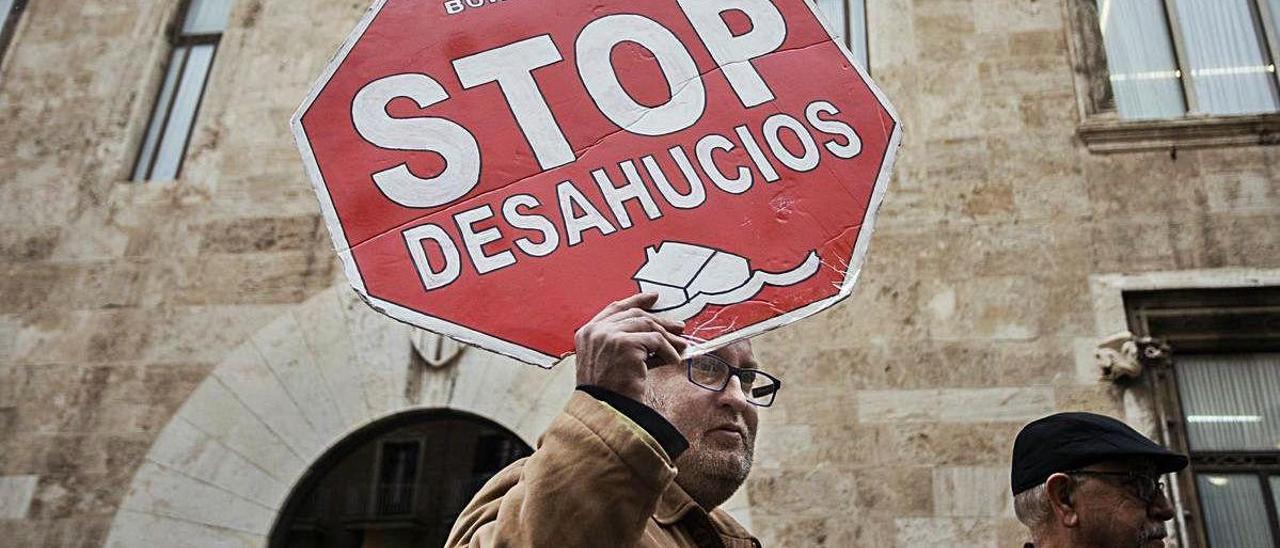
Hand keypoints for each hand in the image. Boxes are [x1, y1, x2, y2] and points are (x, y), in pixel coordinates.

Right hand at [573, 293, 687, 401]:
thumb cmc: (609, 392)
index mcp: (587, 333)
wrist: (604, 410)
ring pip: (647, 325)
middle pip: (635, 315)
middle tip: (679, 327)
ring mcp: (608, 335)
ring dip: (668, 338)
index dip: (636, 301)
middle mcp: (595, 331)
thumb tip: (661, 335)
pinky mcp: (624, 344)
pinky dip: (669, 350)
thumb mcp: (612, 362)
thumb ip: (627, 344)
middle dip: (660, 320)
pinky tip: (675, 361)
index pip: (615, 309)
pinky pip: (655, 341)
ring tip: (682, 346)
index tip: (653, 298)